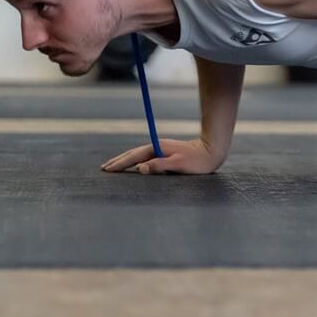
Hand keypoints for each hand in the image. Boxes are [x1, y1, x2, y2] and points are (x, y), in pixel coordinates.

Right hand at [101, 138, 224, 174]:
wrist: (212, 151)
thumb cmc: (197, 161)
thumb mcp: (179, 165)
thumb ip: (159, 166)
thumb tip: (140, 168)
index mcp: (158, 148)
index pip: (134, 157)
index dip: (120, 163)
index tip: (108, 169)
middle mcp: (158, 147)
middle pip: (133, 154)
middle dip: (119, 161)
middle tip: (104, 168)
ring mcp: (161, 149)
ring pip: (138, 155)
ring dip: (125, 160)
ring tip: (114, 166)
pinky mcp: (166, 153)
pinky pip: (145, 157)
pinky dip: (135, 161)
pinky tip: (134, 166)